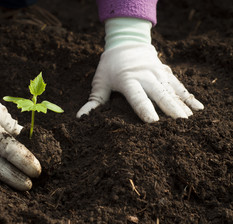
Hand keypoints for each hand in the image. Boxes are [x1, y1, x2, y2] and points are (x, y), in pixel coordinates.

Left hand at [77, 18, 202, 122]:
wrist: (127, 43)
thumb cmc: (110, 66)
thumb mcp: (100, 81)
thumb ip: (93, 101)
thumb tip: (80, 118)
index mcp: (128, 80)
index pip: (137, 96)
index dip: (145, 109)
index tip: (153, 122)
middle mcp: (145, 76)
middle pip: (159, 94)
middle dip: (169, 109)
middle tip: (178, 125)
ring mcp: (158, 73)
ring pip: (172, 90)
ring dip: (181, 105)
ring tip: (189, 121)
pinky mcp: (166, 73)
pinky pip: (180, 85)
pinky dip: (189, 97)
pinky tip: (199, 109)